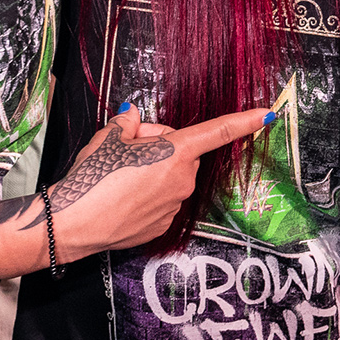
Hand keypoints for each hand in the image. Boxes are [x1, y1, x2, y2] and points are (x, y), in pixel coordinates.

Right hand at [48, 103, 272, 255]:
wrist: (73, 223)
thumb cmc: (93, 176)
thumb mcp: (109, 137)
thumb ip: (129, 122)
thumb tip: (135, 118)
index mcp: (176, 152)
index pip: (217, 131)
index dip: (244, 120)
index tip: (266, 114)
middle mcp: (183, 180)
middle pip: (181, 152)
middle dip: (159, 147)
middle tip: (127, 152)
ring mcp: (175, 205)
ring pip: (171, 177)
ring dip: (153, 172)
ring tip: (120, 178)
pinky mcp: (164, 225)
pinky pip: (162, 200)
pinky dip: (147, 195)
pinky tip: (124, 198)